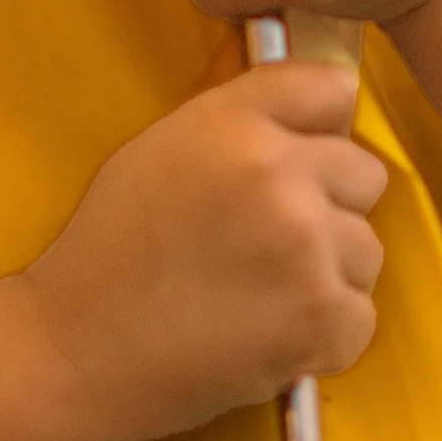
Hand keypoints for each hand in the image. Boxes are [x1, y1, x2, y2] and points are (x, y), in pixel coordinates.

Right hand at [24, 62, 385, 440]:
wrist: (75, 351)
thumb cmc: (110, 252)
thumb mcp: (162, 150)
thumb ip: (240, 124)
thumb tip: (317, 121)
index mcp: (235, 121)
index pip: (334, 89)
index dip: (321, 130)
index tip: (299, 163)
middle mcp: (278, 170)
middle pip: (365, 175)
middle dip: (329, 210)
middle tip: (265, 249)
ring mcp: (306, 243)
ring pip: (366, 251)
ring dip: (327, 278)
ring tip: (258, 300)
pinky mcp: (321, 314)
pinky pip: (360, 317)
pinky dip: (323, 339)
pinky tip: (266, 340)